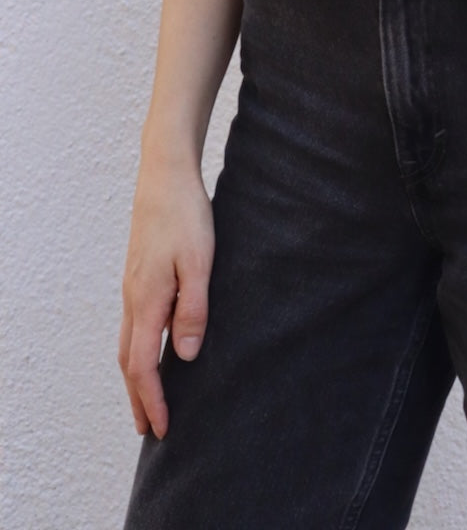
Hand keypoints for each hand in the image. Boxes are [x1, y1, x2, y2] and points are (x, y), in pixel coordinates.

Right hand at [118, 154, 214, 438]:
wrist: (165, 175)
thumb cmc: (186, 215)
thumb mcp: (200, 261)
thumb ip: (193, 308)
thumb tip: (186, 355)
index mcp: (147, 300)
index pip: (143, 366)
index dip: (152, 400)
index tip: (163, 428)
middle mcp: (133, 298)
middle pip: (129, 361)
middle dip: (138, 398)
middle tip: (150, 429)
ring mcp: (133, 286)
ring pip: (128, 343)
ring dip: (136, 376)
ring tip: (149, 398)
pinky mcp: (139, 275)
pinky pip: (134, 324)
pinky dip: (139, 350)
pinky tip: (154, 349)